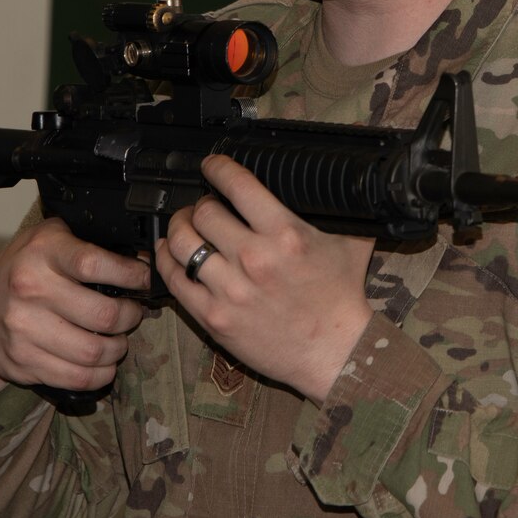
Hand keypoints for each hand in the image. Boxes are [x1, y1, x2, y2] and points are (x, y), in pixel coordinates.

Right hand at [0, 215, 150, 403]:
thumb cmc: (23, 269)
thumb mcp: (49, 239)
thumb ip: (87, 241)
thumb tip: (141, 257)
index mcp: (42, 254)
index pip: (95, 264)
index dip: (130, 275)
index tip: (144, 279)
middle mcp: (30, 291)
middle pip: (103, 315)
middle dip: (131, 317)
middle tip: (133, 314)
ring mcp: (24, 330)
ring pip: (94, 352)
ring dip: (118, 349)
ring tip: (119, 340)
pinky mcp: (23, 362)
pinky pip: (76, 377)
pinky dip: (100, 374)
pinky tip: (104, 363)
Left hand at [155, 154, 374, 403]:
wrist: (334, 352)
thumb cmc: (342, 298)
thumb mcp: (351, 242)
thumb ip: (341, 208)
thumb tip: (344, 179)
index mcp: (285, 234)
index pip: (237, 185)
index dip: (218, 168)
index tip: (212, 165)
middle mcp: (253, 259)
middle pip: (203, 212)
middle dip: (201, 203)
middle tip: (205, 205)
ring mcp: (229, 290)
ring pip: (181, 243)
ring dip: (179, 227)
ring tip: (185, 226)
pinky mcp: (214, 317)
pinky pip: (174, 281)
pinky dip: (165, 261)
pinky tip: (168, 252)